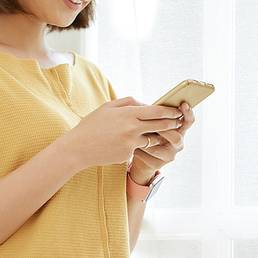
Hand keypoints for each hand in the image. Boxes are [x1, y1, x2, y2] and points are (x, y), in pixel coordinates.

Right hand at [66, 97, 183, 168]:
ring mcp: (131, 143)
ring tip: (161, 133)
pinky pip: (139, 148)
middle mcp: (132, 128)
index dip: (170, 111)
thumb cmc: (92, 125)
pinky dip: (138, 145)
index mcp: (127, 114)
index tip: (177, 110)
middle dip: (172, 123)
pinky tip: (130, 144)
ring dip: (157, 136)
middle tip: (178, 121)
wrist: (78, 148)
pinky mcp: (128, 155)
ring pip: (152, 139)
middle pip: (160, 125)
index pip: (157, 111)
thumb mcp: (107, 107)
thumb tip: (145, 104)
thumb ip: (128, 102)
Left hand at [128, 102, 194, 184]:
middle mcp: (178, 144)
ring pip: (156, 147)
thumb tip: (152, 107)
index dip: (188, 113)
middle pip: (176, 137)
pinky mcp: (158, 164)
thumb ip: (157, 118)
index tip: (184, 104)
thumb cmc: (148, 136)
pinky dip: (137, 148)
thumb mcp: (154, 126)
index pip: (188, 122)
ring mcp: (169, 156)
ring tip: (133, 134)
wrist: (142, 159)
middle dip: (162, 130)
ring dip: (143, 140)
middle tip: (149, 125)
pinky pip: (146, 155)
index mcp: (179, 131)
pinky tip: (131, 145)